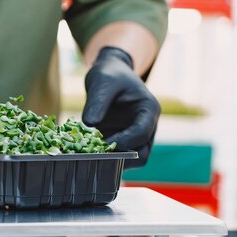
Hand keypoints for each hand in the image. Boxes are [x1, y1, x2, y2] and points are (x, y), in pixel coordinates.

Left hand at [82, 46, 160, 167]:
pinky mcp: (121, 143)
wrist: (108, 75)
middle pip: (142, 154)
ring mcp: (134, 137)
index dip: (125, 141)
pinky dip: (104, 159)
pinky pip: (117, 157)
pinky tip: (87, 155)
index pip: (142, 133)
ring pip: (130, 160)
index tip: (104, 143)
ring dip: (112, 162)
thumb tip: (90, 123)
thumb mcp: (103, 81)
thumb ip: (97, 101)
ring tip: (91, 157)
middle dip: (121, 158)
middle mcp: (146, 127)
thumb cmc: (110, 74)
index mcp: (149, 110)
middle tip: (97, 156)